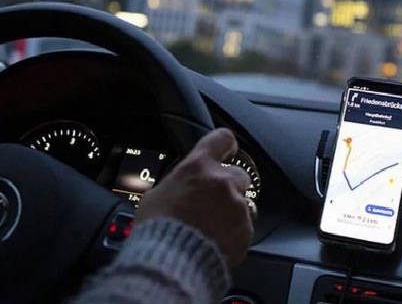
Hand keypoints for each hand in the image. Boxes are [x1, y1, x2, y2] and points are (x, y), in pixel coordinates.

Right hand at [137, 128, 253, 268]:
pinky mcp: (245, 231)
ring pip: (243, 203)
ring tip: (211, 228)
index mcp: (198, 166)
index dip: (225, 145)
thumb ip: (179, 183)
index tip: (226, 150)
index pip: (222, 139)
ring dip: (232, 211)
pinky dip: (234, 233)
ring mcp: (237, 207)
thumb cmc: (157, 229)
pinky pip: (244, 227)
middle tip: (211, 203)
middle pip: (238, 175)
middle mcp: (222, 182)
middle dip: (228, 187)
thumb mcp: (157, 194)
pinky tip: (216, 242)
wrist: (171, 262)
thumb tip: (182, 186)